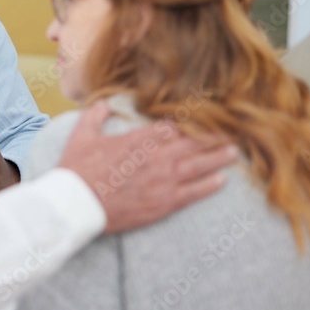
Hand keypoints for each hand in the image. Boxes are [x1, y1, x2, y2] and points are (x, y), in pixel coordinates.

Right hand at [59, 101, 236, 233]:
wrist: (77, 205)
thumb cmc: (77, 170)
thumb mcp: (82, 136)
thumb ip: (95, 116)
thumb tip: (102, 104)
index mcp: (139, 140)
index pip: (173, 125)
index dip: (190, 120)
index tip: (203, 116)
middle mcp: (157, 158)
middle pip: (193, 143)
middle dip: (213, 135)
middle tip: (231, 130)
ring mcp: (163, 181)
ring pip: (198, 166)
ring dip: (218, 158)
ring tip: (233, 152)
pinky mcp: (163, 203)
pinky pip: (193, 193)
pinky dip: (209, 186)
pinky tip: (221, 180)